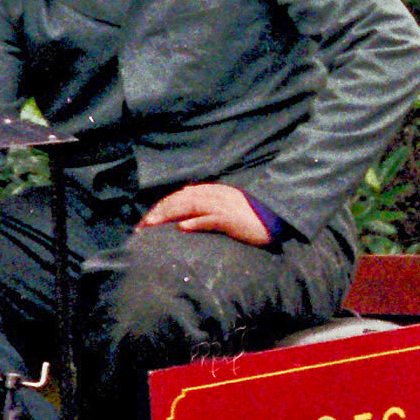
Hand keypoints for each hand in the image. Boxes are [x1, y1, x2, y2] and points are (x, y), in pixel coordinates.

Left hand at [139, 181, 273, 245]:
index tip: (146, 220)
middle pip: (181, 199)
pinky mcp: (231, 218)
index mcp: (213, 192)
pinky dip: (195, 222)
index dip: (162, 206)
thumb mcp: (226, 209)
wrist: (276, 217)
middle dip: (159, 210)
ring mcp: (223, 205)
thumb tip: (184, 220)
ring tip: (153, 224)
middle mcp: (215, 195)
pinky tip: (182, 227)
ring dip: (169, 214)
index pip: (181, 196)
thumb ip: (207, 211)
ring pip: (190, 206)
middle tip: (142, 225)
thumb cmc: (251, 217)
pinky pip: (211, 219)